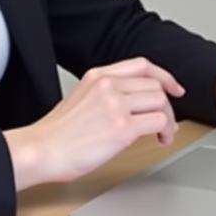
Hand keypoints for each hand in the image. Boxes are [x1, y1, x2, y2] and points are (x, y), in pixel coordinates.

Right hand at [5, 57, 183, 189]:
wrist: (42, 150)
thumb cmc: (57, 133)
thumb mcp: (80, 98)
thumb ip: (106, 94)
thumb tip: (134, 104)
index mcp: (98, 76)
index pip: (142, 66)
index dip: (164, 77)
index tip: (173, 88)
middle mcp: (108, 85)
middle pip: (155, 86)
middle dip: (166, 106)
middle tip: (166, 122)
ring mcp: (116, 105)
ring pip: (161, 102)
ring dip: (168, 120)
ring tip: (163, 134)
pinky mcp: (122, 128)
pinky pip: (158, 122)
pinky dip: (165, 132)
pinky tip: (159, 140)